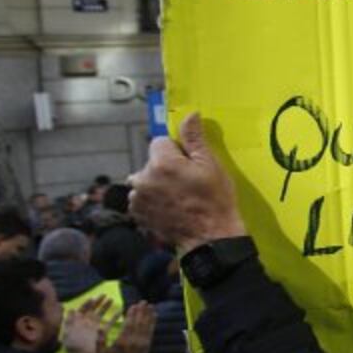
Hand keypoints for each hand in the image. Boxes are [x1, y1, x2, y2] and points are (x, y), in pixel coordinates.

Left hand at [60, 295, 114, 352]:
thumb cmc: (73, 348)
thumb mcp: (68, 334)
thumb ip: (69, 321)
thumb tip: (70, 308)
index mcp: (78, 322)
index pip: (83, 309)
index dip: (88, 303)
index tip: (94, 298)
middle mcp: (86, 323)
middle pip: (93, 309)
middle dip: (99, 302)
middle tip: (105, 295)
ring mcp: (95, 328)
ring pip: (101, 314)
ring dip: (106, 307)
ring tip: (112, 300)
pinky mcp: (102, 334)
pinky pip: (109, 324)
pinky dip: (114, 318)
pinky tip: (119, 313)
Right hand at [99, 301, 156, 352]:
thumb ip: (100, 340)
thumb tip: (100, 328)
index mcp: (122, 341)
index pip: (128, 324)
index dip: (132, 314)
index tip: (133, 305)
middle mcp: (134, 340)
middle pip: (139, 322)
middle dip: (141, 311)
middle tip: (143, 301)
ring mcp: (142, 342)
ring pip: (146, 325)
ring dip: (148, 314)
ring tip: (150, 305)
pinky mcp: (147, 344)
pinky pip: (151, 331)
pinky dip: (153, 322)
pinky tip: (155, 315)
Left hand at [128, 113, 246, 255]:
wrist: (210, 238)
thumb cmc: (215, 200)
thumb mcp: (210, 165)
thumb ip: (194, 138)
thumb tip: (190, 113)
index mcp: (161, 161)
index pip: (161, 142)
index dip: (177, 152)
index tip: (190, 166)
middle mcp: (142, 177)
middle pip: (152, 162)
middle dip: (165, 168)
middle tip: (187, 184)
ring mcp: (137, 197)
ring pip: (145, 180)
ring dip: (156, 184)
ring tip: (178, 198)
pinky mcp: (137, 213)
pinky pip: (141, 198)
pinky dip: (151, 200)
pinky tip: (169, 209)